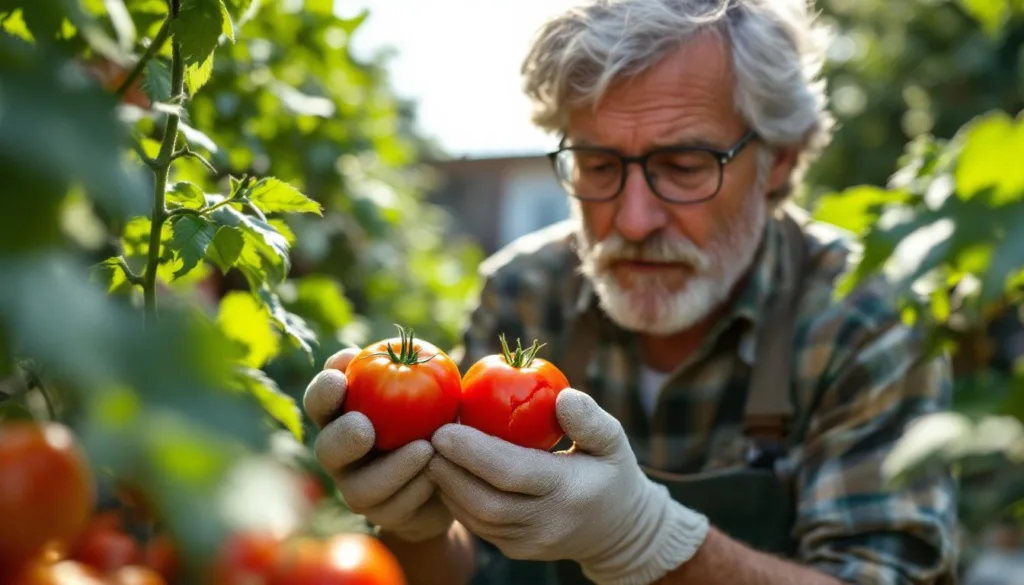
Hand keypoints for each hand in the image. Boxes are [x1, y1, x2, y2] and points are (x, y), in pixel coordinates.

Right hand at [304, 347, 453, 542]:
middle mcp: (342, 455)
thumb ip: (405, 372)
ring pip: (363, 486)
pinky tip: (439, 474)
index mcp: (343, 415)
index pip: (321, 401)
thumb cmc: (434, 417)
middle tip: (365, 427)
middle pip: (327, 448)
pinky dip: (419, 487)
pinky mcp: (384, 517)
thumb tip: (384, 349)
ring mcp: (358, 489)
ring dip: (395, 466)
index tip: (339, 378)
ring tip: (426, 449)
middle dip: (343, 437)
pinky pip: (397, 507)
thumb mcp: (428, 392)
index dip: (323, 391)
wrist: (452, 474)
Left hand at [427, 388, 709, 584]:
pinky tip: (445, 471)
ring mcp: (527, 542)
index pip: (513, 473)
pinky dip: (456, 498)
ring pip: (475, 517)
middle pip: (484, 501)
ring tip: (430, 451)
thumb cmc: (610, 473)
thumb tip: (563, 396)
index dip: (473, 452)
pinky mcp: (514, 550)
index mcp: (569, 491)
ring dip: (447, 485)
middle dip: (448, 470)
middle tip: (427, 437)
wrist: (618, 532)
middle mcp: (545, 523)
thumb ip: (590, 419)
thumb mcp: (614, 441)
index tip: (444, 428)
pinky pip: (477, 525)